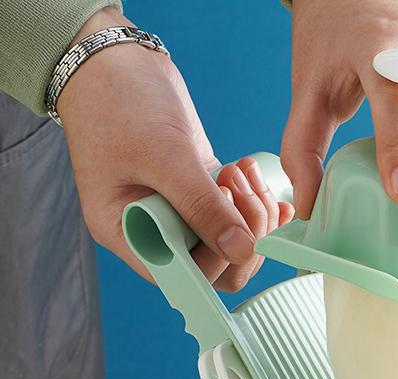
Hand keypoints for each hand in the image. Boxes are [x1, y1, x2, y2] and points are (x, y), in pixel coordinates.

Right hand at [57, 7, 292, 290]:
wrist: (113, 60)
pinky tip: (263, 184)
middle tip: (242, 191)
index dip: (217, 259)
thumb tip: (241, 251)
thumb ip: (202, 206)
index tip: (229, 215)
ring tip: (242, 173)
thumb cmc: (120, 103)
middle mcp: (156, 234)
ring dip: (253, 215)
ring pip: (233, 243)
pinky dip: (256, 203)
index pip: (186, 278)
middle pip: (217, 268)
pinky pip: (236, 217)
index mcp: (130, 237)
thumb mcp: (164, 156)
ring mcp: (181, 215)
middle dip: (242, 236)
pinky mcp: (201, 195)